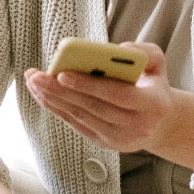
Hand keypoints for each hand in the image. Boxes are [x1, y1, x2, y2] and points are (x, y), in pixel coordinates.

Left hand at [23, 41, 176, 153]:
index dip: (90, 85)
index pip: (118, 95)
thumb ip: (145, 52)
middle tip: (37, 76)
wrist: (159, 122)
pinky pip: (76, 123)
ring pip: (80, 116)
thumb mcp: (158, 65)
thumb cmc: (153, 85)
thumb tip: (118, 49)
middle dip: (62, 91)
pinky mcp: (104, 143)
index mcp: (153, 104)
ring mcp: (119, 138)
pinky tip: (42, 94)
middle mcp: (137, 126)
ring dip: (53, 99)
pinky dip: (57, 108)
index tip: (63, 73)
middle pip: (93, 107)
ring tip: (33, 81)